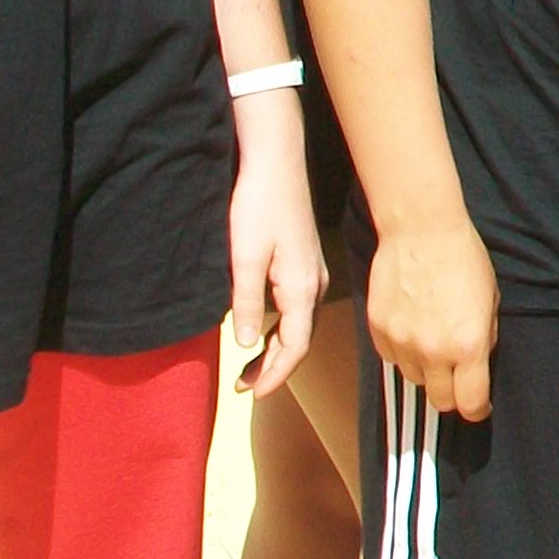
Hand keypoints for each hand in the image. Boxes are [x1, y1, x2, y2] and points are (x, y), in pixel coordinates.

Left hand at [226, 94, 325, 396]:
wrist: (277, 162)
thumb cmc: (259, 205)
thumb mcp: (244, 257)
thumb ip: (245, 303)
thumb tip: (245, 345)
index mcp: (302, 288)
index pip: (295, 347)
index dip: (275, 376)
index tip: (253, 396)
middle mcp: (314, 285)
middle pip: (300, 340)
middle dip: (275, 368)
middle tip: (245, 388)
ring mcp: (313, 274)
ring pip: (299, 325)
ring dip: (277, 350)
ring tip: (250, 368)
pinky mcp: (305, 263)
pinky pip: (297, 309)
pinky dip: (281, 329)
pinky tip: (262, 330)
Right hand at [370, 218, 499, 420]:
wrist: (421, 229)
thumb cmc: (463, 258)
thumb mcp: (491, 300)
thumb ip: (485, 337)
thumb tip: (478, 361)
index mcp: (468, 346)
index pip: (471, 403)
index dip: (478, 409)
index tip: (480, 405)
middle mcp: (433, 351)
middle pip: (440, 401)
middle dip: (452, 395)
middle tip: (458, 378)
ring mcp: (402, 342)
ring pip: (414, 379)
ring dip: (427, 370)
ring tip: (434, 341)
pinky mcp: (378, 330)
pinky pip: (392, 357)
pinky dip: (403, 351)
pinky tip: (413, 327)